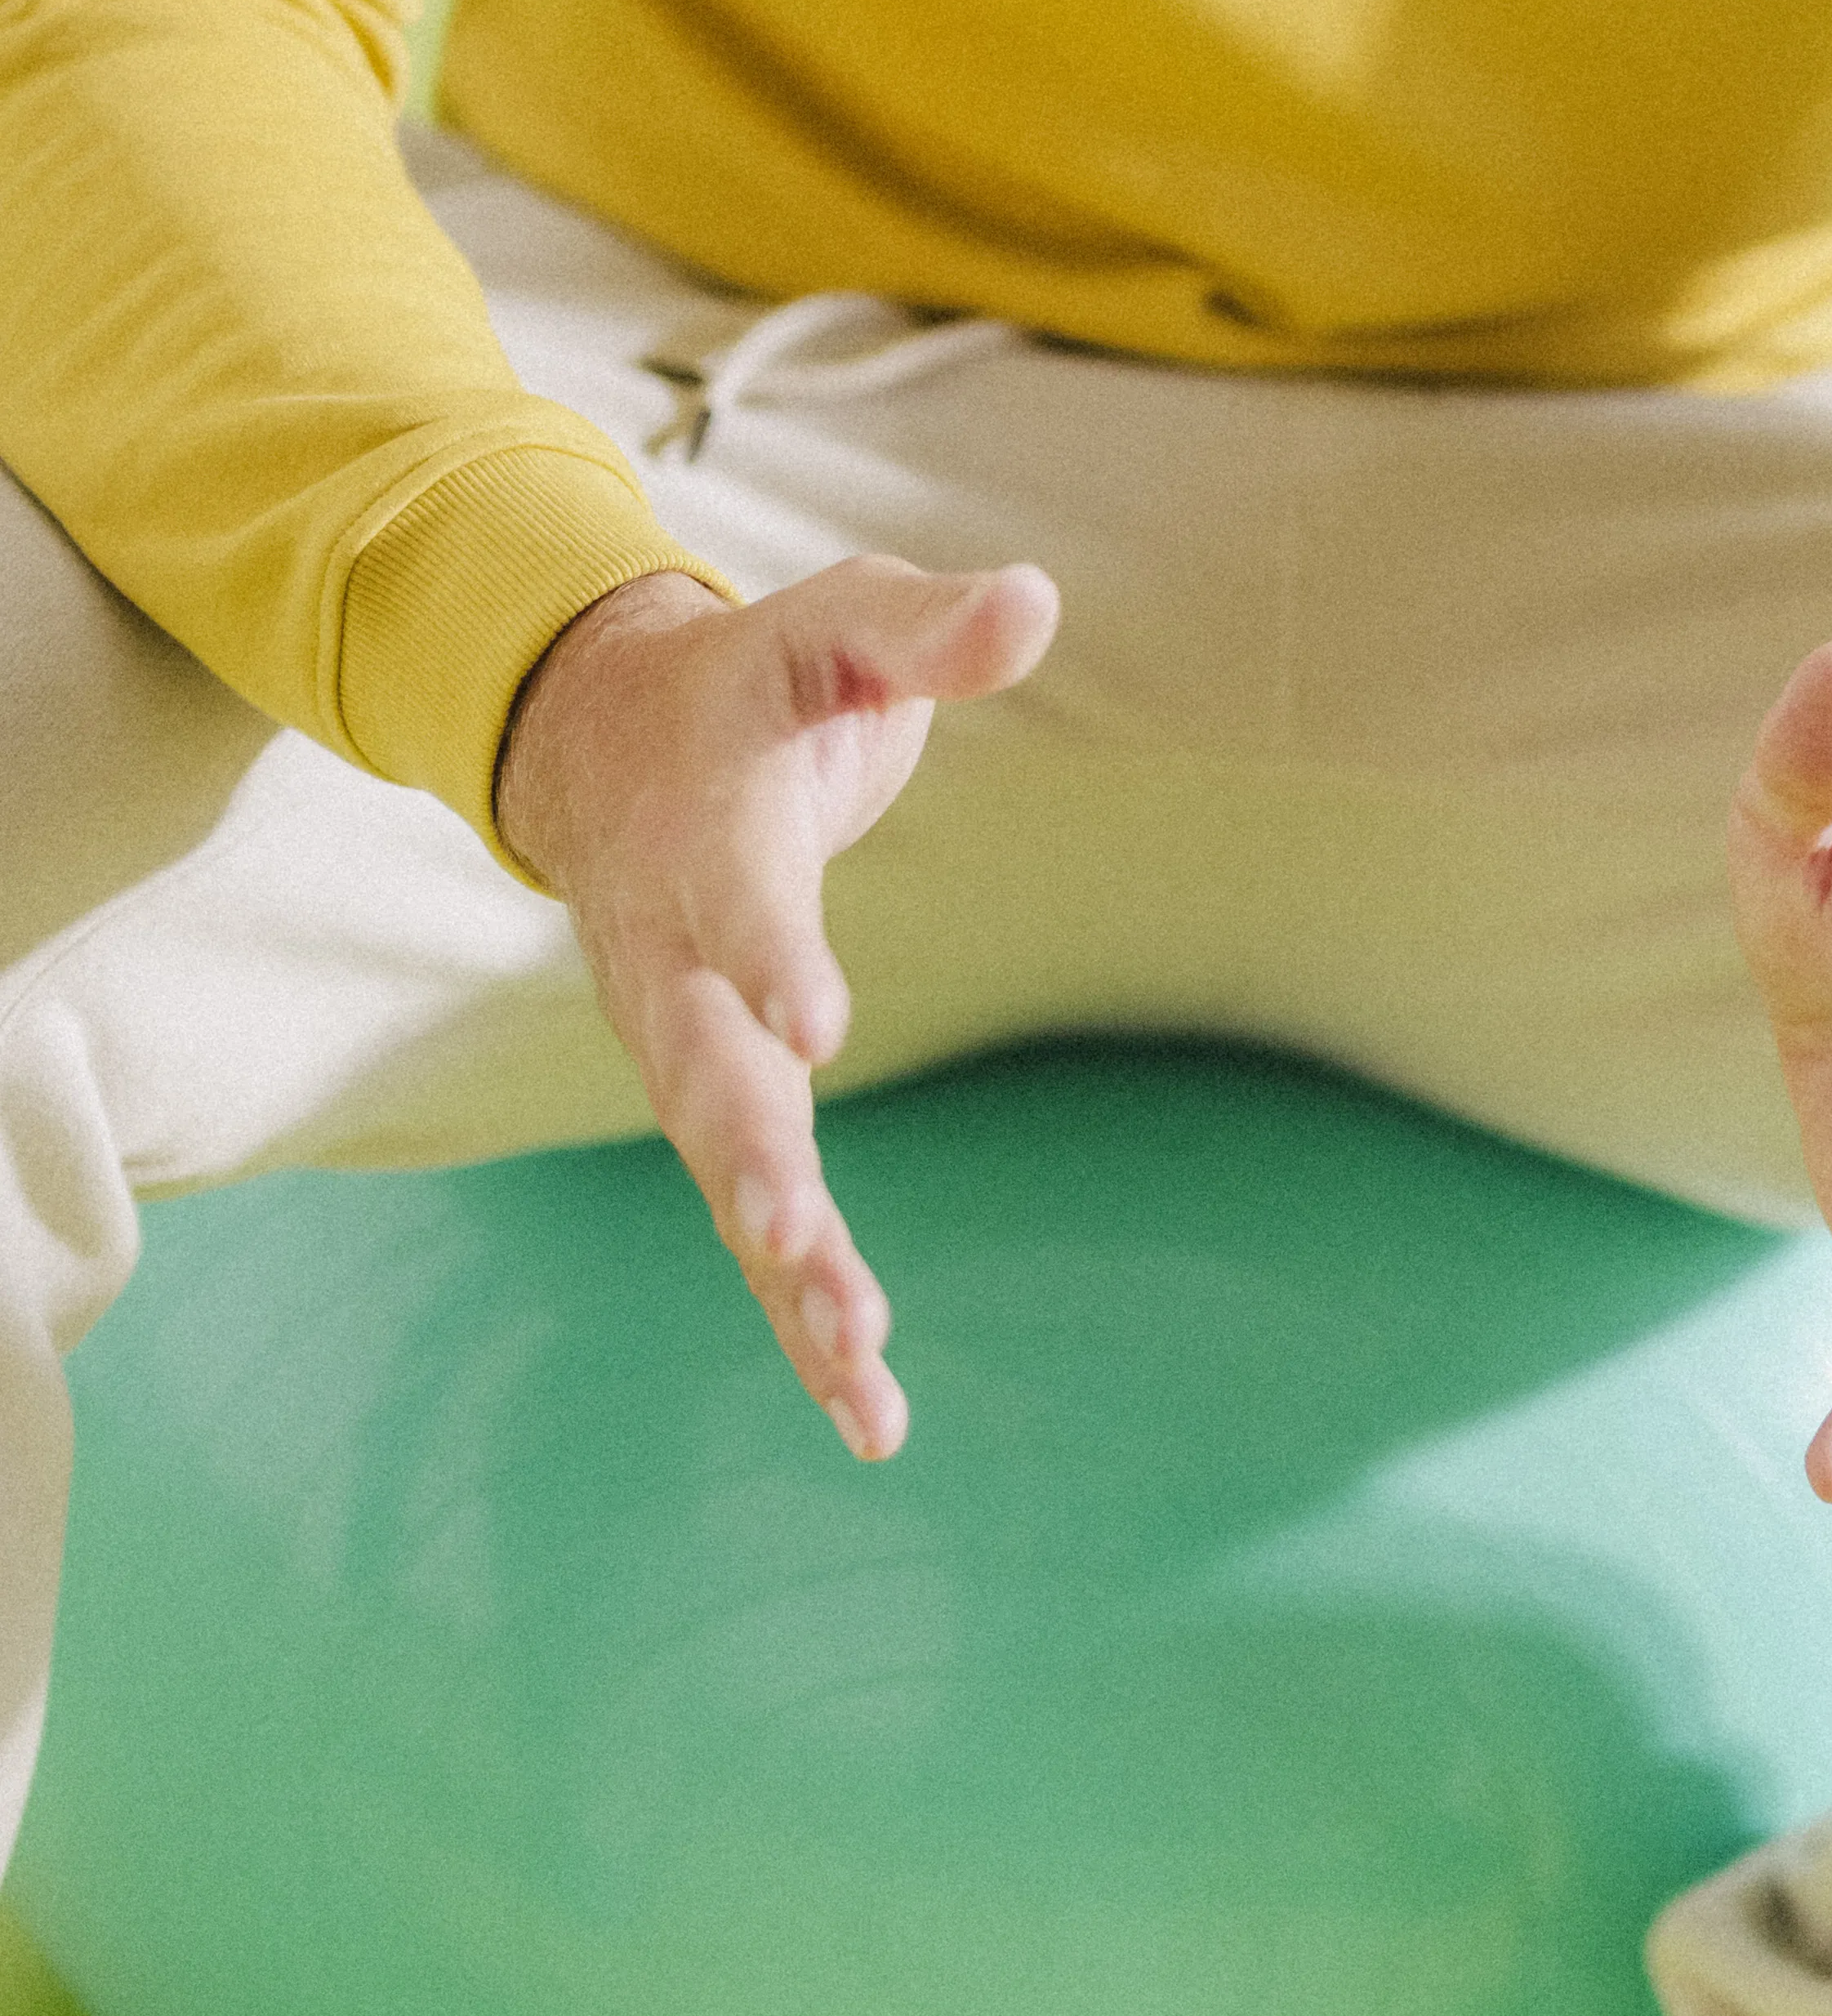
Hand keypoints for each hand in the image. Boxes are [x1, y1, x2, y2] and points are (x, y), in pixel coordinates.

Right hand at [496, 556, 1056, 1463]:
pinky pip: (756, 1224)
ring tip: (860, 1368)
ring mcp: (685, 1048)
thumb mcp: (841, 624)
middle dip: (753, 1161)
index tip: (815, 1027)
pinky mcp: (717, 1106)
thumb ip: (929, 626)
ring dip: (788, 1274)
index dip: (773, 958)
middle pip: (706, 1073)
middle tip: (800, 1240)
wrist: (611, 743)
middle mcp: (676, 962)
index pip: (740, 900)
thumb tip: (1036, 600)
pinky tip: (873, 1415)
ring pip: (729, 1175)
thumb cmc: (760, 683)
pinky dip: (805, 1317)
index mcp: (710, 834)